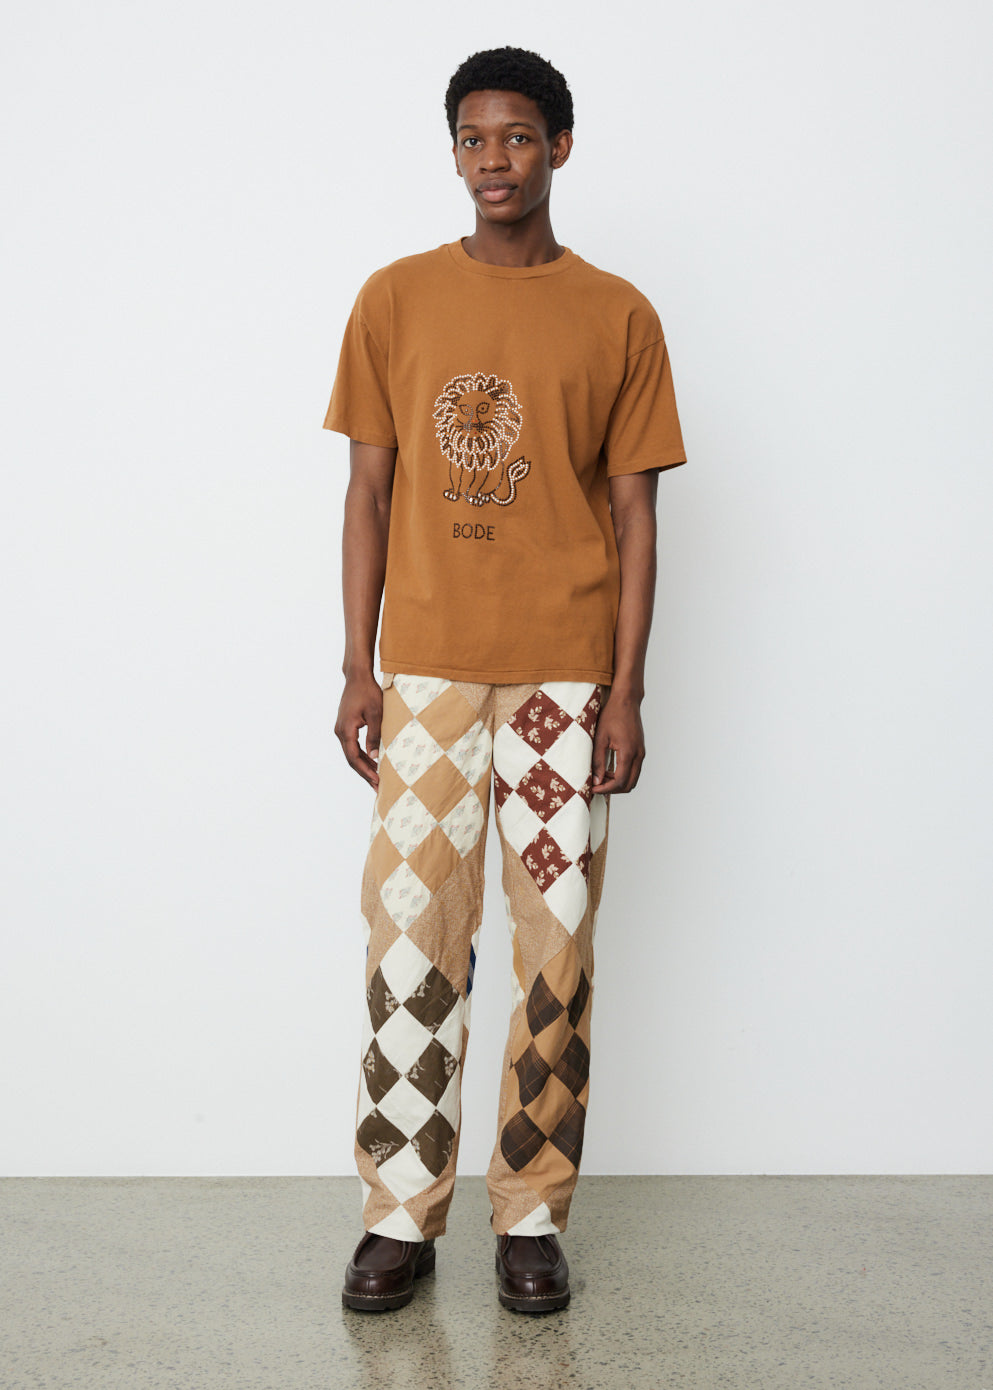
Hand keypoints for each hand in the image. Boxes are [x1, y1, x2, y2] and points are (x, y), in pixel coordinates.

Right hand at [334, 671, 383, 789]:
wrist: (357, 677)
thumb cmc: (368, 692)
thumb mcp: (376, 714)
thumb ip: (375, 735)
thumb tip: (375, 756)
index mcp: (345, 730)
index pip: (354, 758)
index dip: (366, 771)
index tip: (378, 781)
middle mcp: (340, 732)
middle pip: (351, 759)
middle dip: (365, 774)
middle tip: (378, 787)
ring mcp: (341, 729)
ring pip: (352, 754)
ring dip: (364, 766)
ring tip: (377, 778)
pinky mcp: (346, 726)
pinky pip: (353, 746)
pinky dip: (363, 755)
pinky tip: (373, 762)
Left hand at [591, 688, 645, 794]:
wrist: (626, 700)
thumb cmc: (612, 715)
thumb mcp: (600, 738)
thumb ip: (598, 761)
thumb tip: (596, 781)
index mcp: (628, 752)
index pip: (620, 781)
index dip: (606, 789)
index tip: (593, 789)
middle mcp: (638, 755)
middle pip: (629, 784)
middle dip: (613, 789)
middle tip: (598, 785)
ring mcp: (641, 752)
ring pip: (633, 779)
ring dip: (618, 782)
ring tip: (602, 776)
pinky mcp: (640, 750)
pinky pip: (634, 770)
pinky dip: (623, 775)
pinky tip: (610, 769)